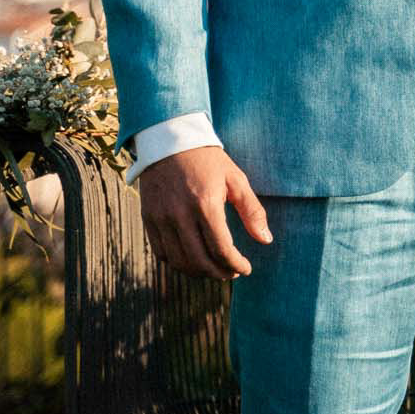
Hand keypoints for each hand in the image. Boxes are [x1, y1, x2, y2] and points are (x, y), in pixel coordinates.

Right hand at [136, 145, 271, 277]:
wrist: (170, 141)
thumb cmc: (208, 161)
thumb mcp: (236, 179)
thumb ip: (252, 211)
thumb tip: (266, 240)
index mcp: (205, 204)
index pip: (221, 249)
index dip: (236, 264)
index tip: (246, 268)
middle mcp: (180, 215)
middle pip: (199, 261)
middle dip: (219, 273)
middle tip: (232, 272)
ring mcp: (161, 218)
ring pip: (179, 261)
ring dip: (199, 272)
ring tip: (214, 268)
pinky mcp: (148, 219)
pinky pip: (161, 253)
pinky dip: (178, 262)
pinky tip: (192, 259)